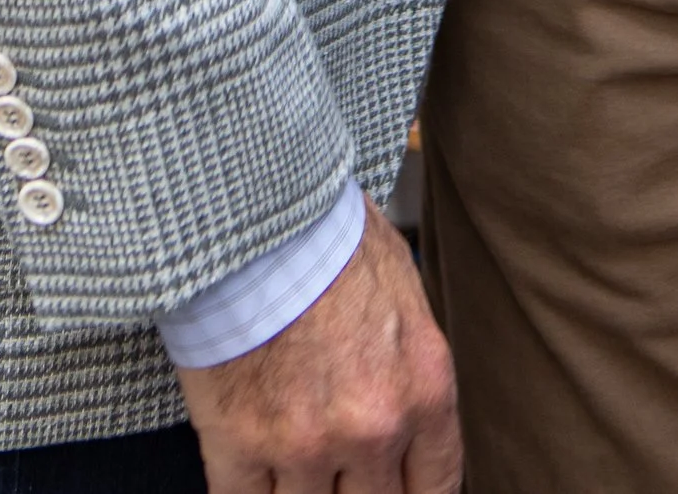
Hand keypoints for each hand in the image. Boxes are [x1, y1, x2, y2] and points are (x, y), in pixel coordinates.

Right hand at [177, 199, 458, 493]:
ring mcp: (306, 444)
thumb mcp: (402, 289)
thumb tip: (407, 404)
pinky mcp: (241, 443)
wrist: (256, 212)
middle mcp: (374, 429)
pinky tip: (249, 469)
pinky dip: (247, 492)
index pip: (435, 487)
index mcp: (424, 389)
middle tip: (336, 466)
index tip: (392, 486)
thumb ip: (408, 362)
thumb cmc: (327, 236)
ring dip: (299, 487)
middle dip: (354, 489)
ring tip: (289, 454)